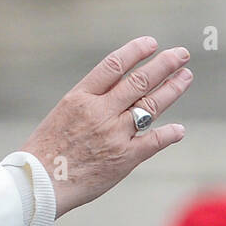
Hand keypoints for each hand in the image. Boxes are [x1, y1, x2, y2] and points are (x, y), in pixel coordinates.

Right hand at [21, 37, 191, 217]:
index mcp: (80, 97)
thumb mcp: (62, 114)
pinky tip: (179, 129)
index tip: (152, 43)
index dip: (135, 51)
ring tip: (186, 77)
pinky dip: (169, 134)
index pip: (113, 65)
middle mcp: (100, 111)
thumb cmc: (45, 150)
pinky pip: (153, 141)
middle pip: (139, 80)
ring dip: (172, 89)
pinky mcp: (124, 158)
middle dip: (164, 64)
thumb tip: (117, 89)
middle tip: (182, 54)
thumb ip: (89, 102)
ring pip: (151, 105)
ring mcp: (114, 134)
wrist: (39, 183)